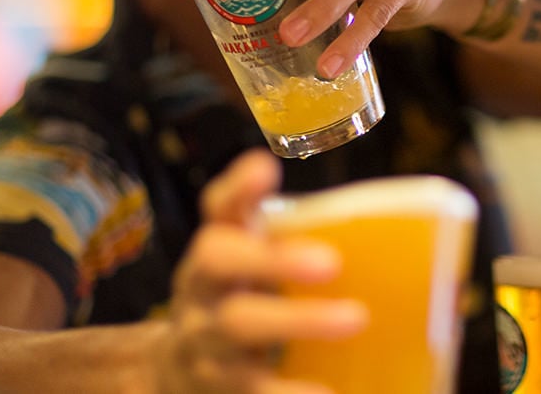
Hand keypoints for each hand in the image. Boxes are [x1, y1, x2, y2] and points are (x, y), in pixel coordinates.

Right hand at [154, 150, 367, 393]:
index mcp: (217, 248)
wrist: (179, 371)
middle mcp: (202, 288)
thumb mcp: (251, 260)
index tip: (265, 169)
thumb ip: (288, 232)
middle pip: (220, 262)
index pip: (217, 207)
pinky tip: (329, 392)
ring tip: (355, 319)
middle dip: (275, 258)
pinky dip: (289, 392)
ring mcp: (204, 339)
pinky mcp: (219, 387)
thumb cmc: (240, 299)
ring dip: (299, 321)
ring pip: (239, 326)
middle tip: (332, 261)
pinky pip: (251, 389)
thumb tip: (362, 211)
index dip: (237, 187)